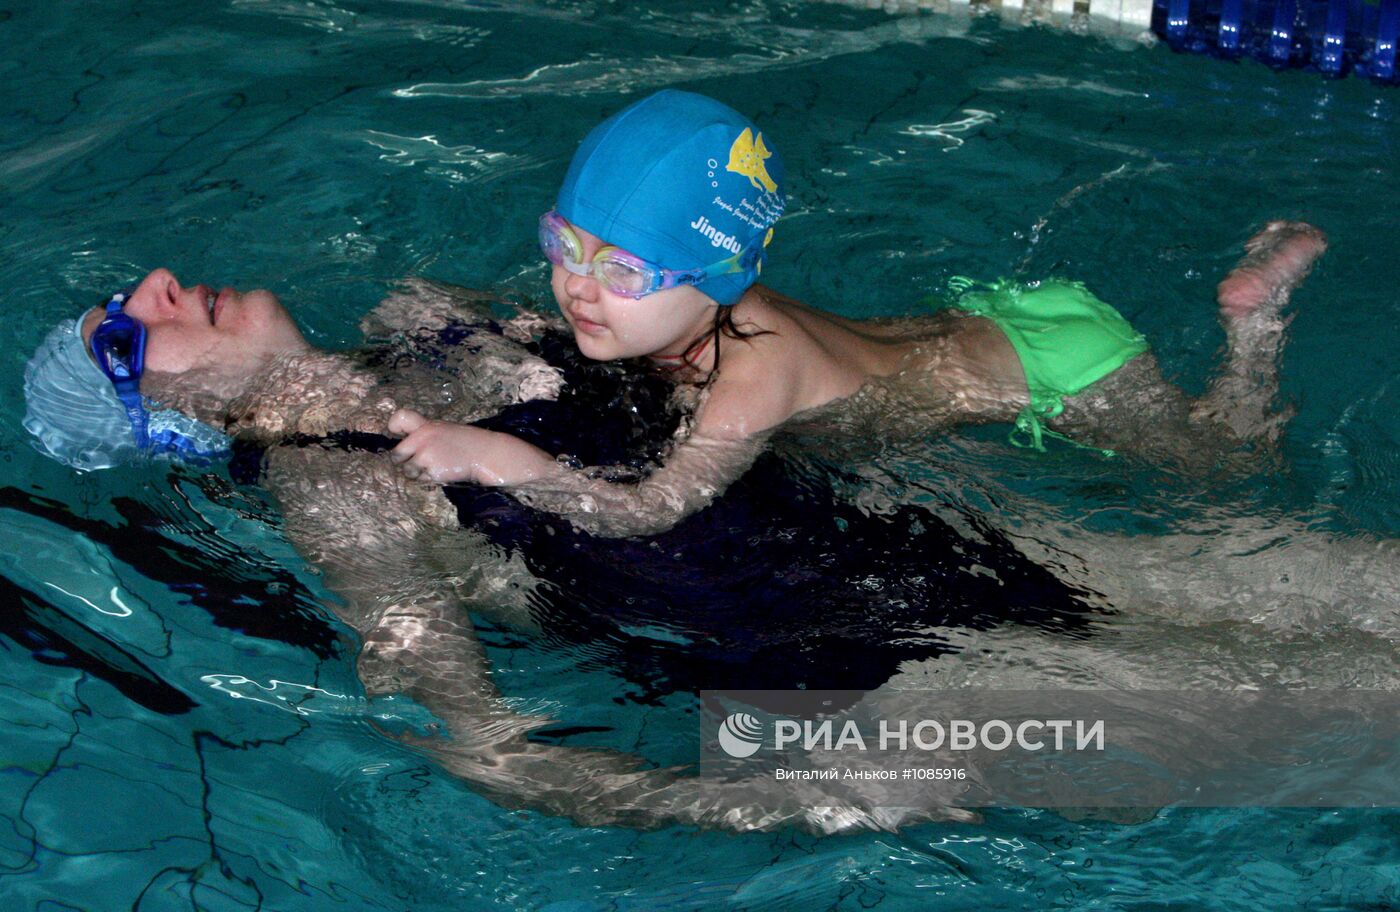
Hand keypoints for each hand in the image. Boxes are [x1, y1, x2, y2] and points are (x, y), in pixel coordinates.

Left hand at [388, 409, 557, 485]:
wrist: (486, 453)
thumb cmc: (465, 441)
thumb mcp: (443, 428)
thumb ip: (423, 432)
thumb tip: (402, 438)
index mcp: (425, 426)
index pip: (397, 421)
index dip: (393, 429)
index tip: (395, 433)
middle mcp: (422, 440)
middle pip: (397, 455)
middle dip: (405, 461)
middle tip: (418, 461)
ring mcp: (427, 458)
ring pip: (409, 471)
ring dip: (417, 473)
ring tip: (435, 467)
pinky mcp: (434, 473)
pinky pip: (421, 480)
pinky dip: (428, 479)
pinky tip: (441, 473)